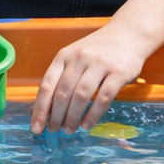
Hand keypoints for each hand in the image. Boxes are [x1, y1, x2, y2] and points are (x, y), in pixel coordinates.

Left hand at [30, 22, 145, 134]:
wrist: (128, 33)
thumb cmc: (98, 49)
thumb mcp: (75, 57)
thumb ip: (63, 77)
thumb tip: (48, 110)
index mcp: (64, 56)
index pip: (47, 85)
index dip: (40, 109)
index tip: (36, 128)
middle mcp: (80, 58)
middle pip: (62, 93)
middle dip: (56, 117)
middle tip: (55, 130)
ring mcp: (99, 64)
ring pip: (80, 97)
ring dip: (73, 118)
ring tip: (70, 130)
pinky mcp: (118, 72)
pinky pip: (103, 98)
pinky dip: (93, 115)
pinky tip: (87, 125)